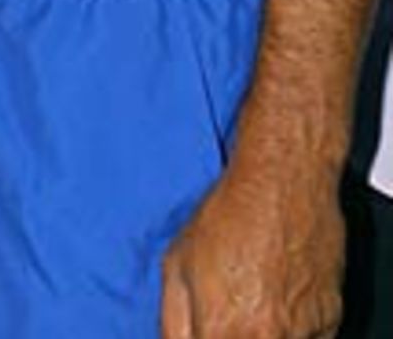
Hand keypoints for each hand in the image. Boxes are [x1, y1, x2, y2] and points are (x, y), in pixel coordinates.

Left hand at [160, 158, 344, 338]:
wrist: (283, 183)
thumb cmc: (230, 213)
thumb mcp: (176, 263)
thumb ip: (174, 322)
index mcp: (221, 331)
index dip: (206, 338)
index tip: (208, 329)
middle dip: (234, 334)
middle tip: (233, 312)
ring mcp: (303, 336)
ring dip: (263, 335)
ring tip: (256, 300)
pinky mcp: (330, 324)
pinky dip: (293, 333)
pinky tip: (280, 299)